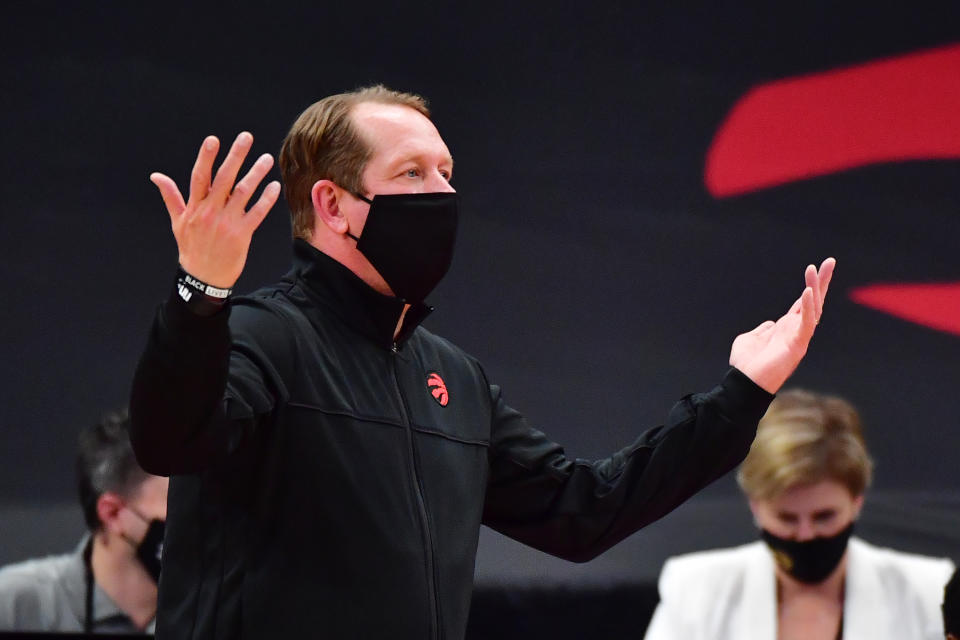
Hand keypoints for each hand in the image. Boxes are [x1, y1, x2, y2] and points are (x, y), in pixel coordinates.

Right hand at [150, 132, 280, 287]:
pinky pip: (256, 213)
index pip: (200, 177)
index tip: (214, 139)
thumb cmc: (191, 247)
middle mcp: (210, 212)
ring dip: (256, 174)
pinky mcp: (242, 234)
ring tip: (266, 158)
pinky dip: (266, 199)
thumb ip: (171, 196)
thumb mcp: (177, 222)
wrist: (203, 278)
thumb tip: (156, 176)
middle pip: (224, 178)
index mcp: (194, 207)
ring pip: (243, 193)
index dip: (206, 157)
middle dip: (235, 156)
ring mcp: (226, 223)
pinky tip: (274, 186)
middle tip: (246, 137)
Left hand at [729, 258, 835, 393]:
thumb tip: (772, 324)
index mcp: (786, 328)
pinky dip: (808, 307)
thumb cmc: (746, 364)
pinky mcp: (797, 344)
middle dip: (822, 281)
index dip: (811, 286)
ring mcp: (799, 337)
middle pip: (814, 301)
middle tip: (830, 261)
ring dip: (815, 288)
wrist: (744, 383)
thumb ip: (762, 329)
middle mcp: (796, 330)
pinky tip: (808, 291)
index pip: (803, 303)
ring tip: (816, 269)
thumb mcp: (750, 339)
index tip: (816, 267)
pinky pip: (807, 323)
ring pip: (813, 308)